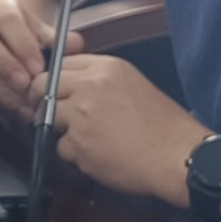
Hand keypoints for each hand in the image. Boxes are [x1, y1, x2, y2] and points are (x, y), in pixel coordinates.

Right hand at [0, 0, 53, 120]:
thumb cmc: (10, 31)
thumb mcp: (33, 29)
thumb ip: (53, 38)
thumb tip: (74, 44)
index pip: (6, 18)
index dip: (22, 43)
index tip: (38, 66)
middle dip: (3, 64)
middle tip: (25, 85)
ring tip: (19, 102)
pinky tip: (4, 104)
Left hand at [45, 54, 210, 202]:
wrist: (179, 157)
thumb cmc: (164, 127)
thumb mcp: (133, 86)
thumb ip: (99, 81)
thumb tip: (70, 85)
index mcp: (106, 68)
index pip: (59, 64)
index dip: (54, 82)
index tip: (57, 93)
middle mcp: (89, 86)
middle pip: (41, 86)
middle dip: (44, 102)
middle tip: (58, 117)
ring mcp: (81, 115)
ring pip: (48, 118)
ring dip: (63, 131)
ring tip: (93, 139)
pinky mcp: (78, 143)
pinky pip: (61, 148)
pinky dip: (75, 155)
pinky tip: (100, 155)